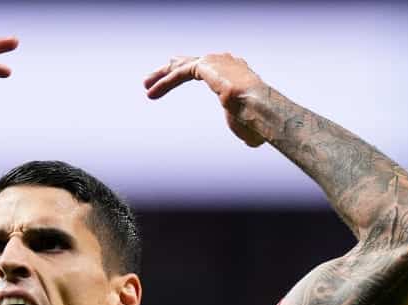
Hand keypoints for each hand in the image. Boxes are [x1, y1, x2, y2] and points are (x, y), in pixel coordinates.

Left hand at [144, 53, 267, 146]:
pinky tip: (151, 93)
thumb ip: (245, 129)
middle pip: (191, 63)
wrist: (261, 107)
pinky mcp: (206, 65)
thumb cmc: (257, 120)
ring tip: (146, 86)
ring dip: (162, 77)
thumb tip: (252, 141)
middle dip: (170, 70)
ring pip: (182, 66)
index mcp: (236, 72)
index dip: (188, 73)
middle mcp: (225, 62)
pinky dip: (164, 83)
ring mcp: (216, 61)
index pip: (208, 68)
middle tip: (152, 80)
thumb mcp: (249, 125)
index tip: (174, 78)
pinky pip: (179, 73)